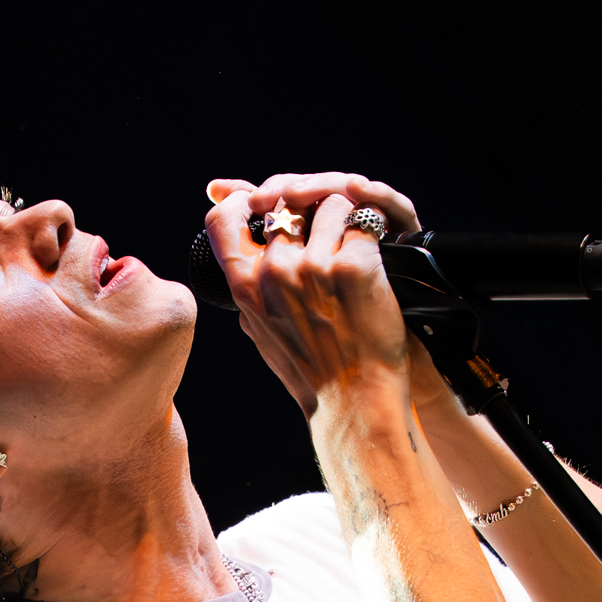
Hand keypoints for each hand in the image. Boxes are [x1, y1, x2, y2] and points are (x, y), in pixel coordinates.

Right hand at [203, 171, 421, 417]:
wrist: (353, 401)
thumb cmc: (312, 372)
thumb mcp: (262, 332)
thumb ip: (246, 290)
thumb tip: (233, 257)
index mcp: (246, 288)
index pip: (224, 218)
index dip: (243, 199)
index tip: (263, 200)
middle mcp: (275, 272)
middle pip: (288, 203)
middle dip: (309, 209)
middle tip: (329, 232)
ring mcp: (315, 267)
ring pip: (329, 204)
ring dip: (346, 218)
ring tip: (355, 252)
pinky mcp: (354, 266)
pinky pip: (364, 221)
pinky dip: (374, 232)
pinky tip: (377, 257)